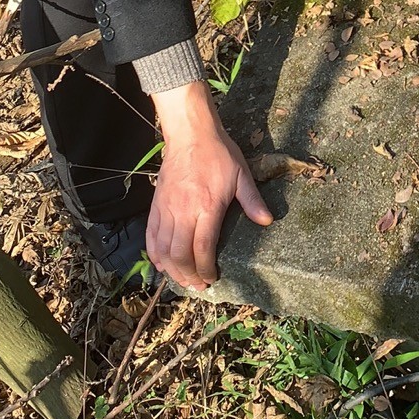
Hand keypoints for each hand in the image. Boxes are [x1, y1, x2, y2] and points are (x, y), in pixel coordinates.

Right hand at [147, 81, 271, 289]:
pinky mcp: (156, 204)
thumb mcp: (241, 174)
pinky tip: (161, 263)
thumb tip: (267, 221)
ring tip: (183, 279)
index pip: (202, 248)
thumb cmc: (218, 153)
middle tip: (198, 285)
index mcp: (207, 206)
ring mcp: (166, 208)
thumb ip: (252, 200)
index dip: (206, 269)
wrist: (190, 133)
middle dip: (188, 276)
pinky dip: (154, 253)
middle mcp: (183, 211)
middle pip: (180, 255)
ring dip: (172, 269)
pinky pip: (151, 235)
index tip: (212, 278)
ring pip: (163, 249)